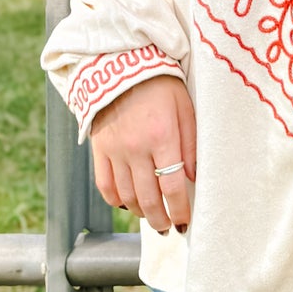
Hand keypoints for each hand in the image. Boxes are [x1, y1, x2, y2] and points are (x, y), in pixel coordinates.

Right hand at [89, 76, 196, 234]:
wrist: (122, 63)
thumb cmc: (160, 84)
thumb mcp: (185, 108)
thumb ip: (190, 144)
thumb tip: (193, 177)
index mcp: (162, 136)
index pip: (172, 186)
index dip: (180, 210)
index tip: (185, 221)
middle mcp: (136, 147)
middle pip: (148, 198)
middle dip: (161, 219)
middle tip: (169, 227)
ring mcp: (114, 149)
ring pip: (126, 196)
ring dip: (141, 213)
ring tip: (152, 217)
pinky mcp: (99, 148)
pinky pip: (105, 185)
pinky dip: (116, 201)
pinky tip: (128, 203)